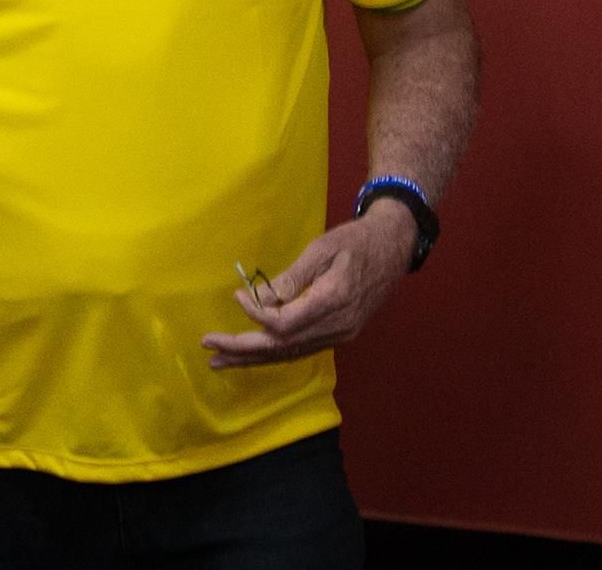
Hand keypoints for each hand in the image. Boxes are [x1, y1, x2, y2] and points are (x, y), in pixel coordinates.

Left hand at [201, 205, 416, 368]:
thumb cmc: (356, 241)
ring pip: (291, 353)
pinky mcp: (340, 334)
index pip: (284, 323)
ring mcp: (341, 334)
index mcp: (333, 301)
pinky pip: (301, 349)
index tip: (237, 296)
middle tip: (208, 346)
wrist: (394, 246)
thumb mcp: (322, 249)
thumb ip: (292, 277)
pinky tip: (252, 356)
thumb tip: (259, 299)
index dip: (256, 314)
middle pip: (283, 346)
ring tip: (219, 360)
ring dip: (253, 358)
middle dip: (243, 349)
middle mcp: (338, 326)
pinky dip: (274, 354)